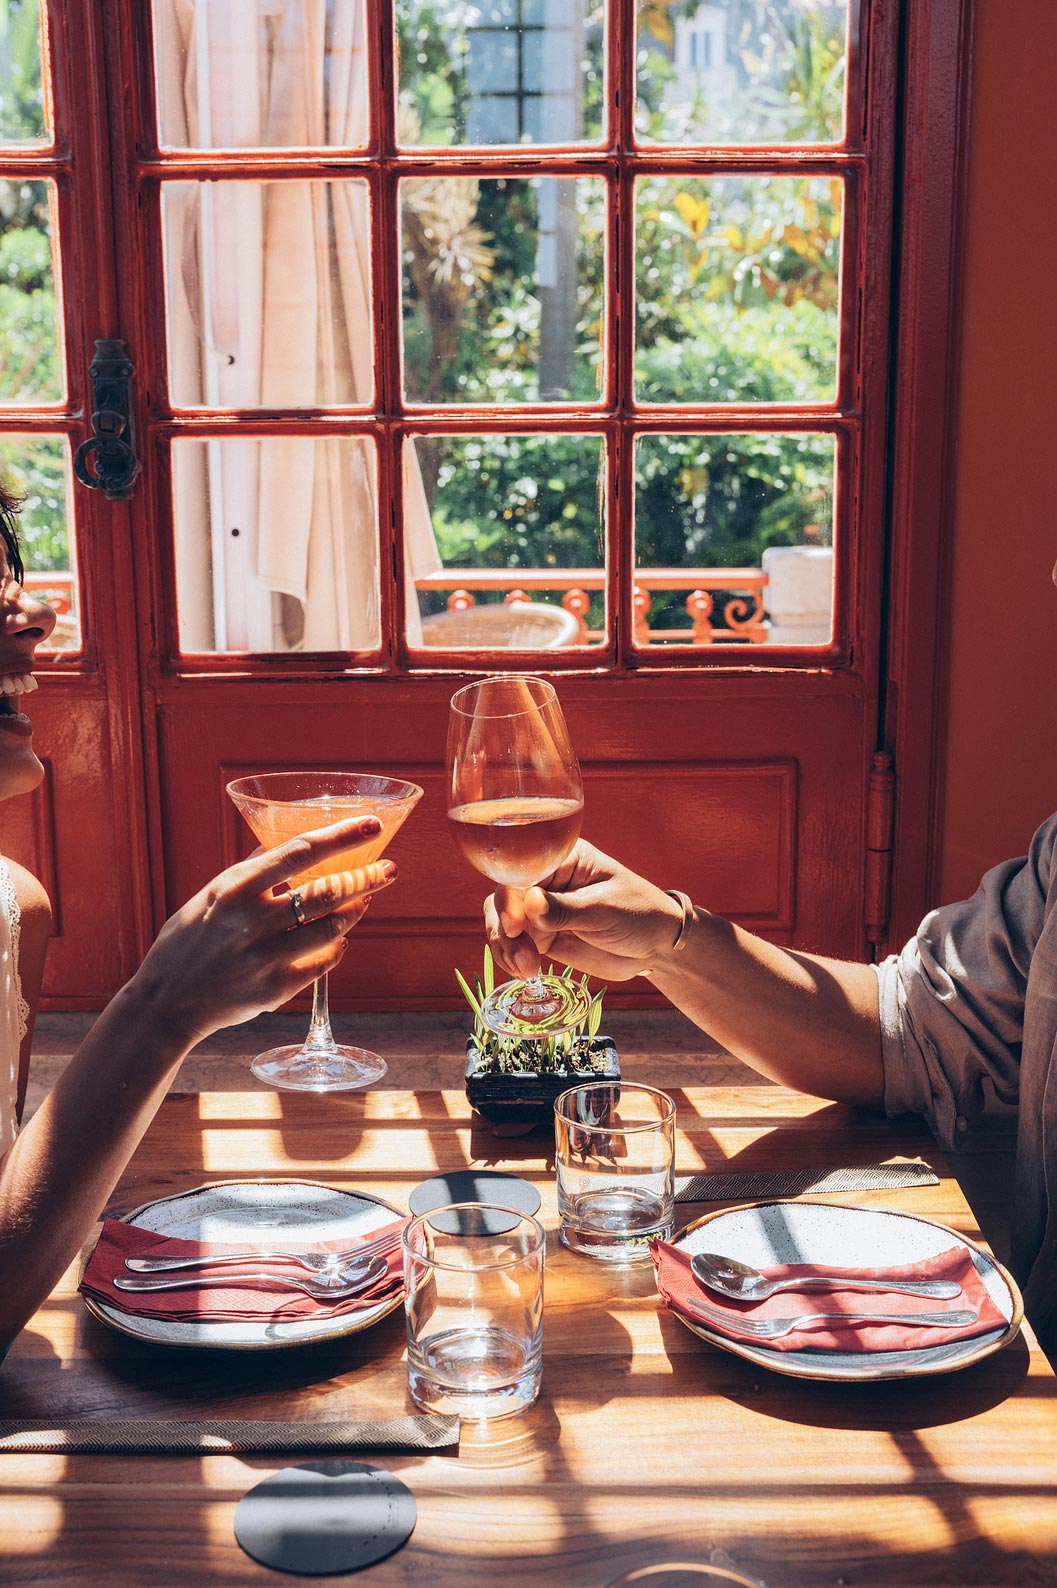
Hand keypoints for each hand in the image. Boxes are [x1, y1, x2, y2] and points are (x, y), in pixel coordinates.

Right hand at [126, 817, 397, 1046]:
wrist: (167, 1003)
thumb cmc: (188, 941)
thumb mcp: (210, 896)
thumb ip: (250, 873)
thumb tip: (288, 848)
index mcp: (235, 888)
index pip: (300, 852)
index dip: (342, 836)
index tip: (373, 825)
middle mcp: (252, 921)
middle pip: (327, 892)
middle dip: (367, 878)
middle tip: (388, 870)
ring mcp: (266, 956)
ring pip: (333, 928)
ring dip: (356, 911)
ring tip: (365, 900)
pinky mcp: (275, 988)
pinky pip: (323, 963)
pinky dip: (336, 948)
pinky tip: (339, 940)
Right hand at [484, 840, 684, 981]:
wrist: (657, 946)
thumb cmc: (639, 914)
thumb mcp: (605, 910)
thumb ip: (566, 910)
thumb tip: (529, 904)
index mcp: (563, 858)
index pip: (521, 870)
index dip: (511, 898)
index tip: (516, 926)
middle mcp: (547, 880)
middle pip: (504, 896)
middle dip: (505, 927)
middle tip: (523, 954)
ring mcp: (542, 908)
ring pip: (502, 920)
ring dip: (507, 946)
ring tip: (528, 968)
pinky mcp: (542, 934)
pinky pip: (514, 942)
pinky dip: (511, 957)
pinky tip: (524, 971)